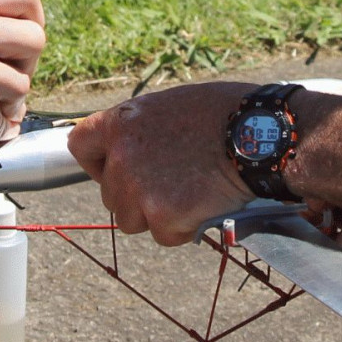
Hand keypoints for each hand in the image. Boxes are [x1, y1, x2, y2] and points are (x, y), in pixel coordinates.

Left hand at [68, 82, 257, 245]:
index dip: (98, 162)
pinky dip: (184, 228)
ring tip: (191, 191)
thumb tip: (128, 150)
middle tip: (174, 181)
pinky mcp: (163, 215)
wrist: (261, 134)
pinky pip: (163, 235)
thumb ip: (140, 130)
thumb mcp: (169, 106)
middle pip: (110, 194)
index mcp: (121, 122)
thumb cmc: (224, 114)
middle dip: (136, 195)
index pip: (80, 146)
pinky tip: (204, 204)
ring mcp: (140, 188)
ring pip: (132, 220)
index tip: (117, 168)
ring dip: (158, 214)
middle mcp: (122, 155)